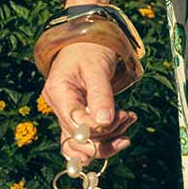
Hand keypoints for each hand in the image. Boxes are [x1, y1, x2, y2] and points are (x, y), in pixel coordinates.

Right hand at [39, 41, 138, 167]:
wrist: (88, 43)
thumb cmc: (90, 50)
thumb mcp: (97, 67)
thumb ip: (100, 94)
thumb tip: (104, 123)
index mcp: (58, 92)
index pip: (75, 122)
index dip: (99, 127)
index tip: (123, 115)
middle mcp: (59, 107)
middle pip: (78, 140)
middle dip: (107, 134)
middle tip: (128, 116)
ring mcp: (67, 115)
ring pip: (84, 145)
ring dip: (110, 139)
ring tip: (129, 118)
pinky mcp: (78, 119)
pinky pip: (88, 140)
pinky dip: (108, 138)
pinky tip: (124, 127)